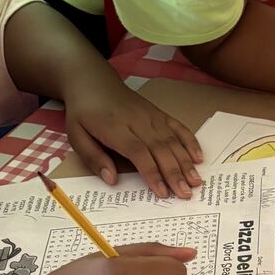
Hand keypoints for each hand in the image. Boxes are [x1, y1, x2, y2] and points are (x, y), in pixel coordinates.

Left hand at [66, 81, 202, 199]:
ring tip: (196, 181)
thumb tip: (112, 179)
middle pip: (160, 149)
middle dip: (174, 173)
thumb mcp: (76, 135)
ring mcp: (151, 116)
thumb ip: (93, 158)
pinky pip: (178, 127)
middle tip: (185, 194)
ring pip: (172, 140)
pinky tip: (199, 158)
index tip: (162, 192)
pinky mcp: (159, 113)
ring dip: (186, 162)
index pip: (138, 152)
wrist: (93, 81)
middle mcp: (137, 121)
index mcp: (114, 128)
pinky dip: (190, 141)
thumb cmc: (84, 112)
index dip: (152, 172)